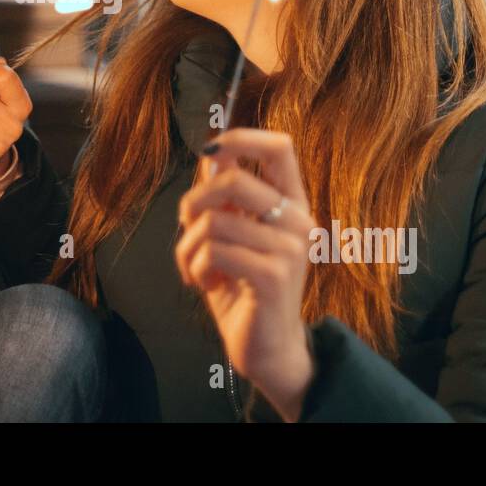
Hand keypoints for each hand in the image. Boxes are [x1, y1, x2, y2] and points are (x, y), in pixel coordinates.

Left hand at [174, 128, 316, 420]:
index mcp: (291, 204)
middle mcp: (297, 221)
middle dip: (194, 202)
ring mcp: (289, 248)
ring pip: (214, 221)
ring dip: (187, 246)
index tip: (211, 150)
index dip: (241, 137)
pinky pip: (213, 251)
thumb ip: (225, 197)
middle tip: (188, 228)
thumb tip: (211, 154)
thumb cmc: (244, 289)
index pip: (280, 147)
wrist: (267, 349)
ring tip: (195, 267)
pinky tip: (206, 284)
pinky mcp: (273, 276)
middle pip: (233, 179)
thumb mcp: (232, 235)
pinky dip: (195, 267)